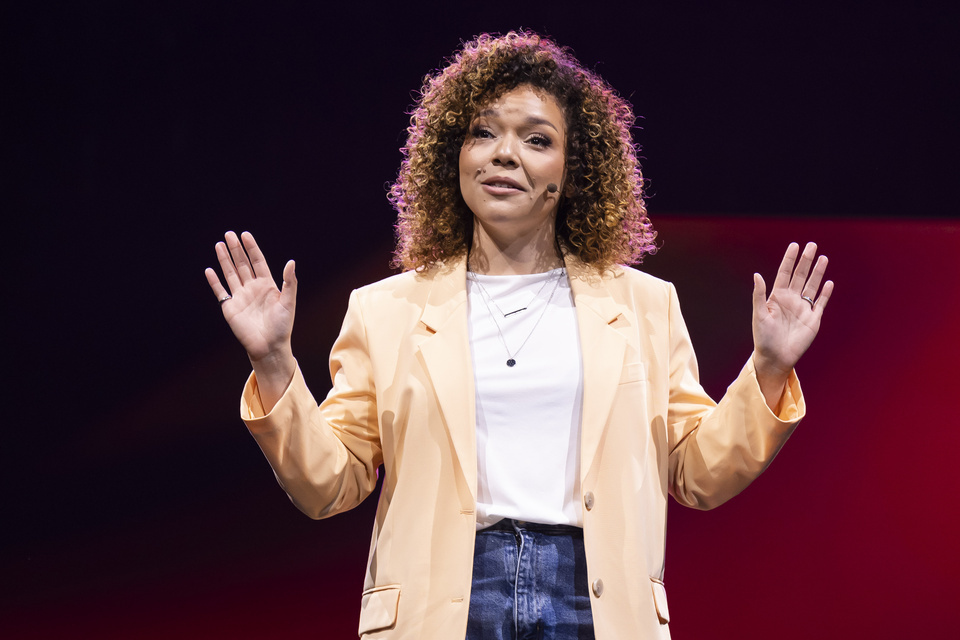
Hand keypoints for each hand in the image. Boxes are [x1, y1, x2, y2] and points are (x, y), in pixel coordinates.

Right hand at [205, 231, 296, 386]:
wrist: (269, 346)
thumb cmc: (282, 326)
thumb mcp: (289, 302)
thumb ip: (289, 282)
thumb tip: (291, 262)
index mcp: (267, 285)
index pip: (258, 262)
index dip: (252, 248)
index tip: (245, 235)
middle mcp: (252, 288)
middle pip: (242, 264)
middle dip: (236, 249)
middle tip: (229, 234)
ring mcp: (240, 297)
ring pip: (231, 274)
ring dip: (224, 260)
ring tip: (219, 244)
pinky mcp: (230, 308)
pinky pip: (221, 291)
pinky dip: (215, 281)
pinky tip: (210, 270)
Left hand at [752, 242, 833, 406]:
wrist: (775, 357)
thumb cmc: (763, 337)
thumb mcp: (759, 314)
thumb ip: (759, 295)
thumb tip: (757, 275)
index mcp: (777, 297)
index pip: (784, 274)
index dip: (789, 260)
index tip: (794, 245)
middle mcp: (791, 300)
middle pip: (800, 276)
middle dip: (806, 261)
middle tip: (811, 245)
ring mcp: (803, 309)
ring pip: (812, 286)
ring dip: (817, 273)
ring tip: (823, 258)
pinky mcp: (813, 320)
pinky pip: (820, 304)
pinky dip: (824, 294)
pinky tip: (828, 283)